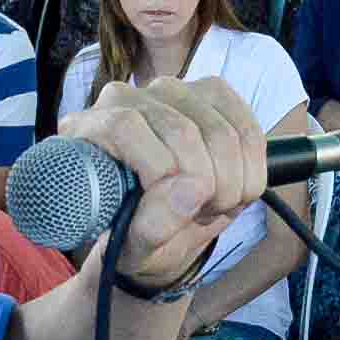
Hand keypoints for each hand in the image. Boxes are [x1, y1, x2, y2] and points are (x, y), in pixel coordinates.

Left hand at [59, 74, 269, 285]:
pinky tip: (236, 187)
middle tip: (201, 215)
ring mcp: (170, 90)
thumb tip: (194, 187)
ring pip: (220, 131)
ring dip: (231, 181)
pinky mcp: (212, 93)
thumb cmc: (135, 236)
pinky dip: (252, 167)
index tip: (175, 209)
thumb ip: (153, 225)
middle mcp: (125, 99)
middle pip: (180, 130)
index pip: (126, 126)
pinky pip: (247, 128)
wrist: (163, 228)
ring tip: (215, 204)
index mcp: (87, 131)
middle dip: (204, 186)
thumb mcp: (133, 248)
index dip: (158, 168)